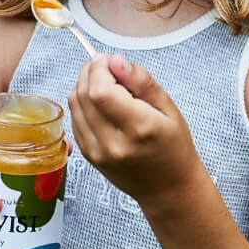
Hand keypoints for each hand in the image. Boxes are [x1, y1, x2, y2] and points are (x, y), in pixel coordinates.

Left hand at [69, 54, 199, 207]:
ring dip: (84, 86)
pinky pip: (75, 119)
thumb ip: (141, 81)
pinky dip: (83, 104)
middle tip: (108, 68)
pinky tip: (101, 104)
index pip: (100, 90)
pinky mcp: (88, 156)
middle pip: (83, 95)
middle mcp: (113, 142)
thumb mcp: (169, 108)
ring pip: (74, 105)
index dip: (99, 69)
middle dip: (90, 72)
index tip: (109, 60)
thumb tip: (115, 61)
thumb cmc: (174, 147)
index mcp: (138, 128)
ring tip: (107, 85)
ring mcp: (97, 152)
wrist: (169, 189)